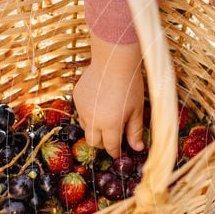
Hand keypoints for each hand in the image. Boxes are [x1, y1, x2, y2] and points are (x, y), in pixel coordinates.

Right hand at [73, 31, 144, 158]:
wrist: (114, 60)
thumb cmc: (130, 85)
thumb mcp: (137, 110)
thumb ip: (135, 131)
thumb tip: (138, 148)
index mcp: (110, 125)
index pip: (110, 147)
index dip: (115, 152)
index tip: (118, 152)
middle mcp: (93, 119)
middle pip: (94, 142)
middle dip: (103, 143)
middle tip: (113, 138)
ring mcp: (82, 108)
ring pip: (86, 127)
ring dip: (95, 128)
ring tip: (108, 118)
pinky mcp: (76, 97)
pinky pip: (82, 112)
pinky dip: (90, 113)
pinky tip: (100, 102)